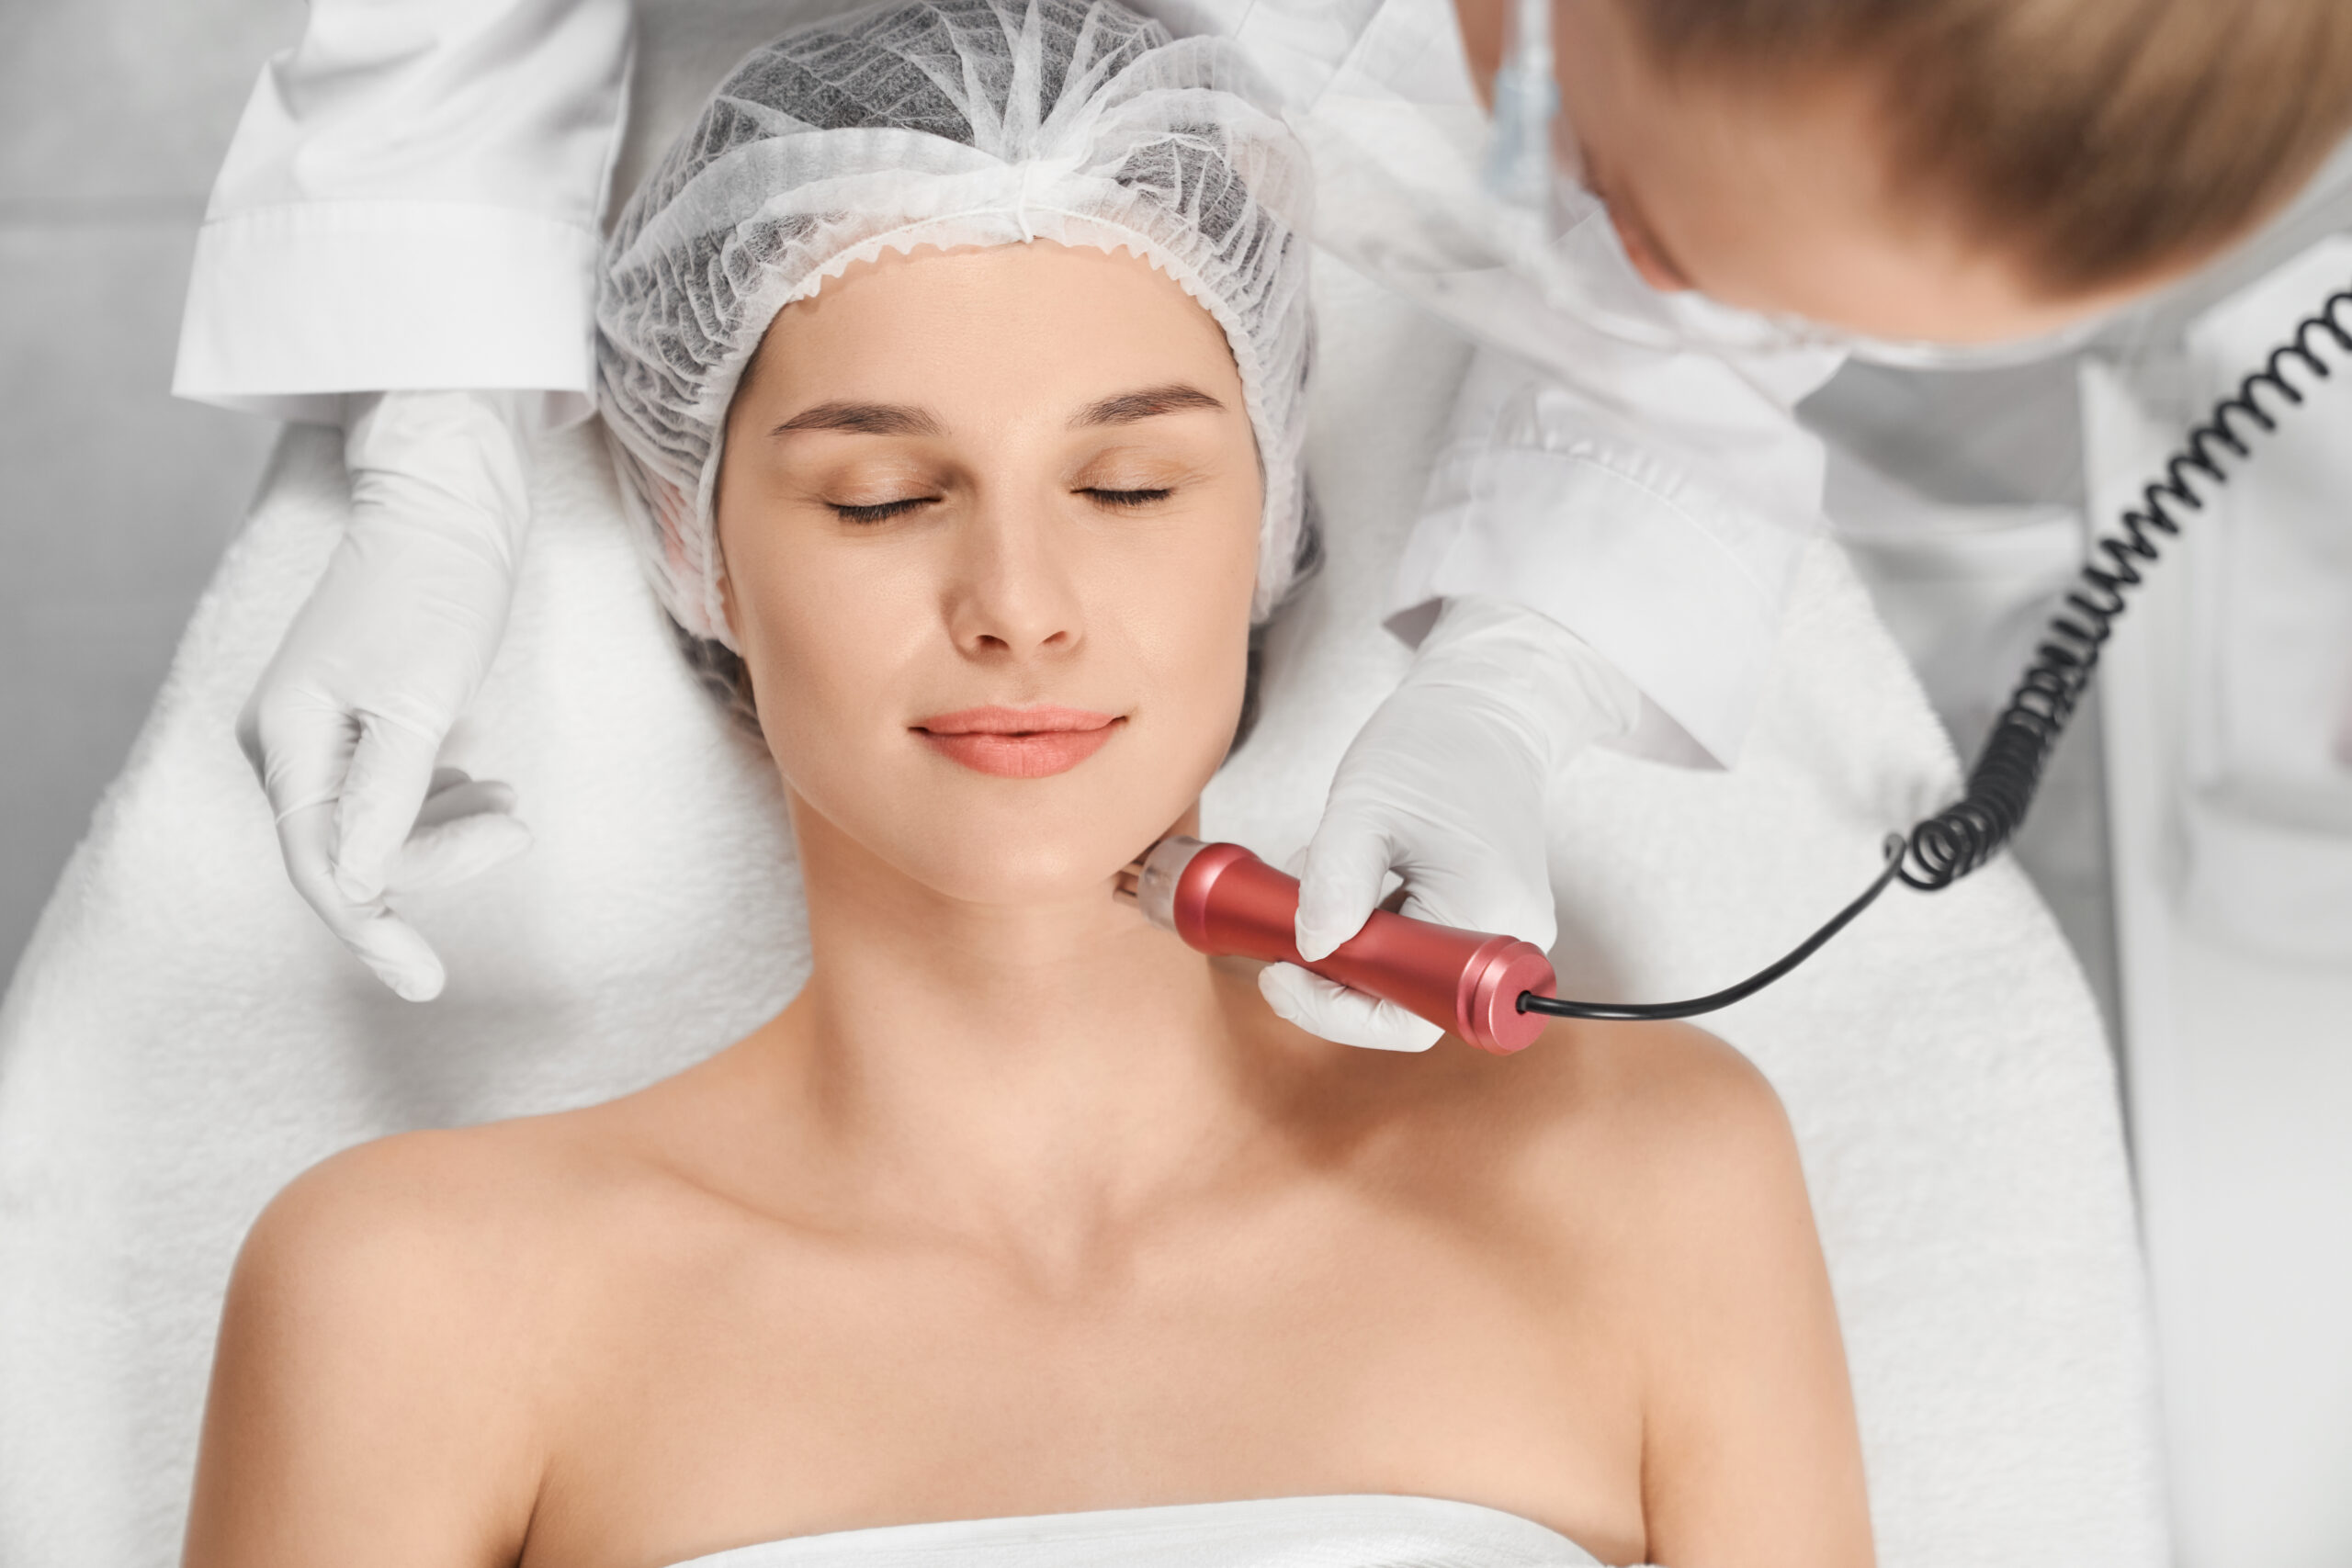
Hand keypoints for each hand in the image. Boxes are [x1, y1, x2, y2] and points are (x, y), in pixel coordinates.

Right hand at [238, 390, 536, 999]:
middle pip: (356, 851)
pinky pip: (397, 793)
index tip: (426, 982)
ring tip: (513, 808)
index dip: (373, 931)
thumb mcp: (419, 700)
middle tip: (516, 829)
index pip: (324, 866)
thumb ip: (387, 795)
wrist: (452, 505)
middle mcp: (289, 741)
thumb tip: (359, 883)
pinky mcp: (367, 719)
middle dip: (438, 858)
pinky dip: (447, 805)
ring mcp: (325, 731)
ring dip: (450, 834)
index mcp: (286, 737)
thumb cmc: (437, 589)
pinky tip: (491, 791)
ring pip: (382, 827)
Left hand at [1260, 595, 1641, 1049]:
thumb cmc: (1436, 745)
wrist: (1488, 709)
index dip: (1334, 1010)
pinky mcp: (1479, 916)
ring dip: (1345, 950)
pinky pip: (1415, 949)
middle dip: (1334, 979)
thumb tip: (1309, 947)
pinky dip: (1366, 928)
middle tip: (1280, 945)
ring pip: (1405, 979)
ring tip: (1313, 892)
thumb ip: (1334, 879)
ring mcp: (1497, 929)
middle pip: (1406, 1007)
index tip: (1279, 975)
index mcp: (1487, 916)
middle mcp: (1507, 937)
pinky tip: (1348, 885)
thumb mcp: (1366, 805)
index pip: (1407, 1016)